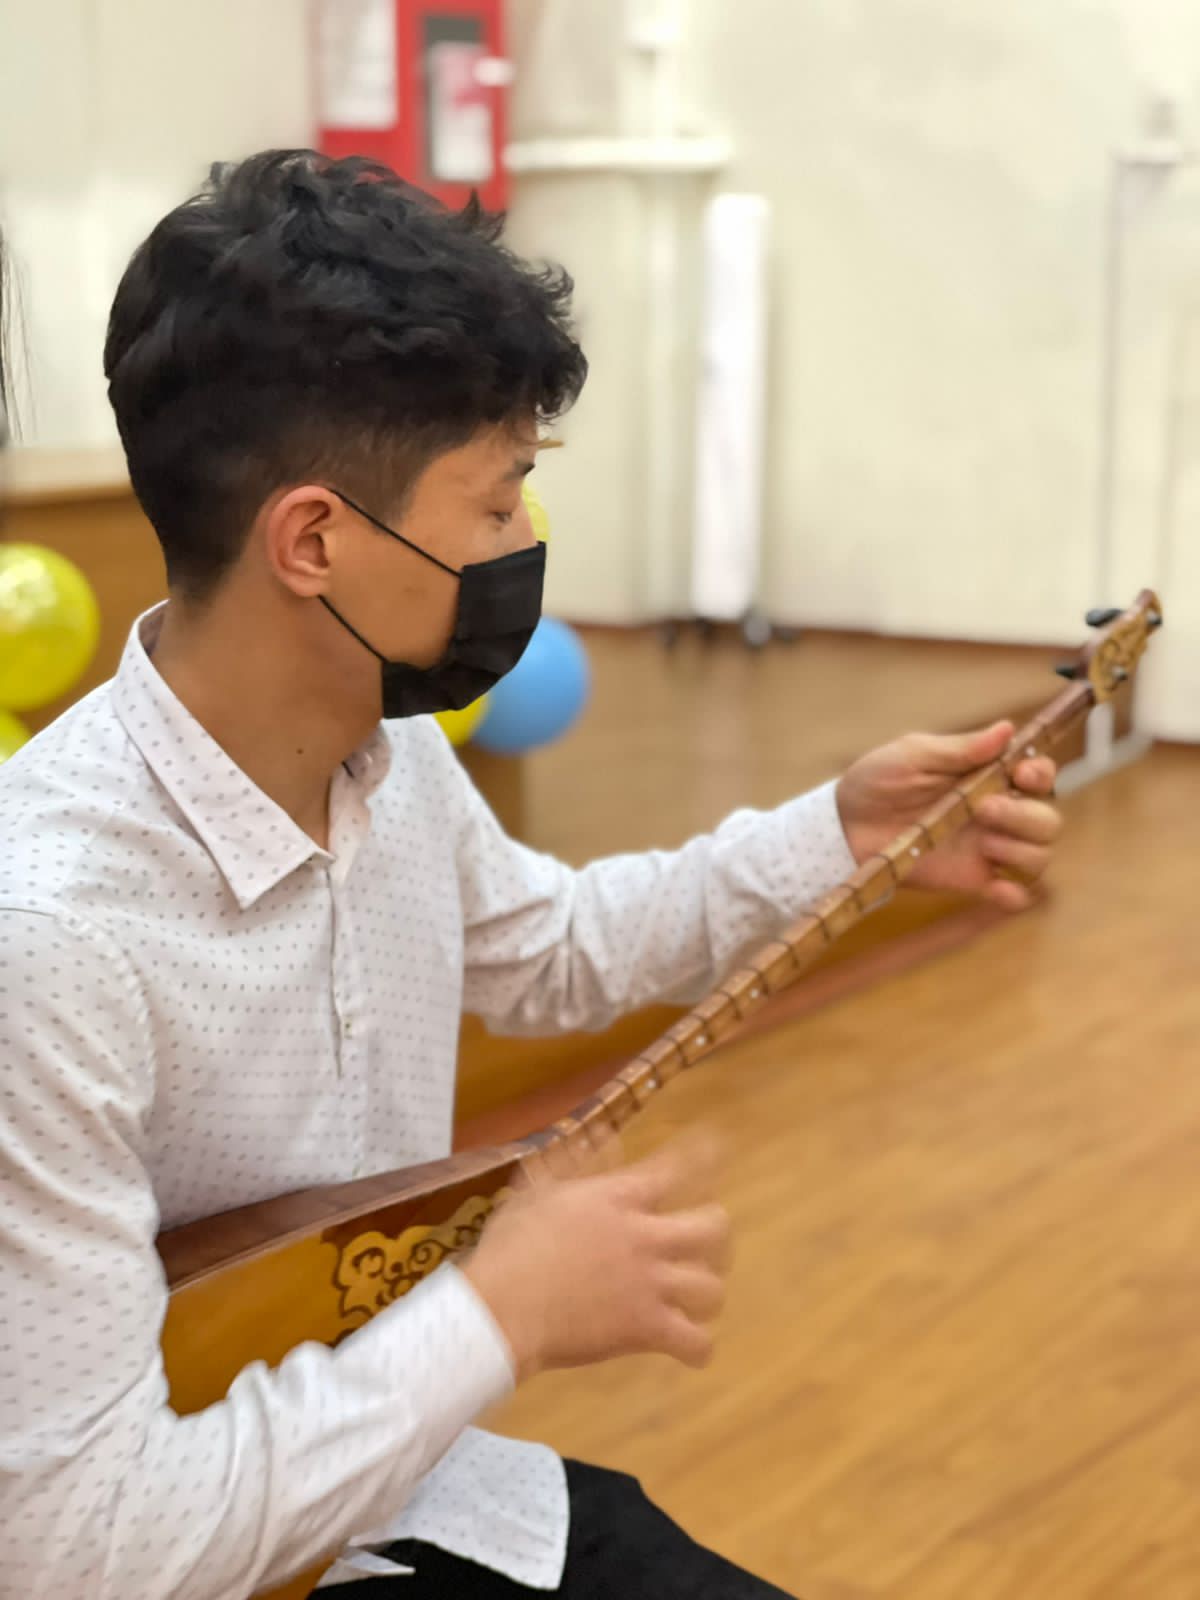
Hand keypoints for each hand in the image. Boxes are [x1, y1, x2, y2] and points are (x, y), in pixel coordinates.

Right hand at [462, 1135, 729, 1381]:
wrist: (502, 1307)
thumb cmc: (511, 1246)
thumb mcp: (536, 1191)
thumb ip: (573, 1163)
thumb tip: (603, 1135)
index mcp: (619, 1198)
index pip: (677, 1168)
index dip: (703, 1156)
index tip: (716, 1151)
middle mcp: (645, 1236)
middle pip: (712, 1227)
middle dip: (716, 1232)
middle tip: (706, 1240)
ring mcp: (650, 1284)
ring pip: (711, 1287)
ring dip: (706, 1291)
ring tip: (696, 1295)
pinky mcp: (646, 1329)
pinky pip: (695, 1343)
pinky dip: (697, 1347)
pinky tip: (689, 1347)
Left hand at [835, 720, 1060, 910]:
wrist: (844, 826)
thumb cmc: (878, 782)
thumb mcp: (914, 755)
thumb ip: (960, 749)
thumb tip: (1007, 728)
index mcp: (987, 776)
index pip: (1038, 774)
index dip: (1040, 773)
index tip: (1021, 773)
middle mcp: (997, 813)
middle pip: (1046, 819)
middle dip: (1027, 815)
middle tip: (984, 809)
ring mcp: (987, 848)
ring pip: (1038, 854)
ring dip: (1022, 849)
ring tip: (984, 842)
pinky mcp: (972, 879)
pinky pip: (1013, 893)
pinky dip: (1015, 894)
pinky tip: (995, 887)